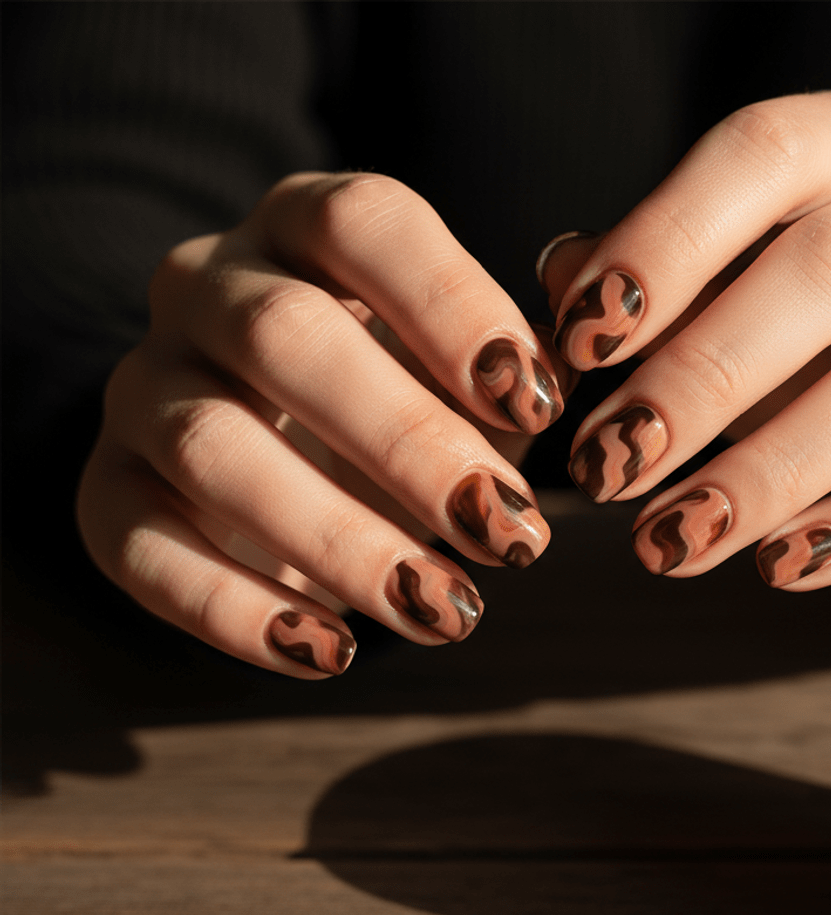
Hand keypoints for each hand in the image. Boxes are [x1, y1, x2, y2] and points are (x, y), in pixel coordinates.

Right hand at [78, 172, 570, 676]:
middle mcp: (207, 288)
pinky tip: (334, 651)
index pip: (366, 223)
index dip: (454, 306)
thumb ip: (525, 352)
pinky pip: (146, 551)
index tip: (538, 402)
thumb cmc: (399, 396)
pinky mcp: (108, 495)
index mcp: (303, 227)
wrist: (267, 449)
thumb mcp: (469, 368)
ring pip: (215, 448)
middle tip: (512, 539)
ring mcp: (145, 389)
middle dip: (413, 446)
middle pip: (288, 339)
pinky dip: (239, 613)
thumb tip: (599, 327)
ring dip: (342, 541)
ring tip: (447, 612)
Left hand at [539, 87, 830, 587]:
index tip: (582, 345)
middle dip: (699, 381)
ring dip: (767, 470)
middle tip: (610, 470)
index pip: (762, 157)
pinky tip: (781, 567)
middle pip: (826, 271)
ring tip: (673, 540)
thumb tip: (561, 298)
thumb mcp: (747, 279)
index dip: (664, 245)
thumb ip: (660, 280)